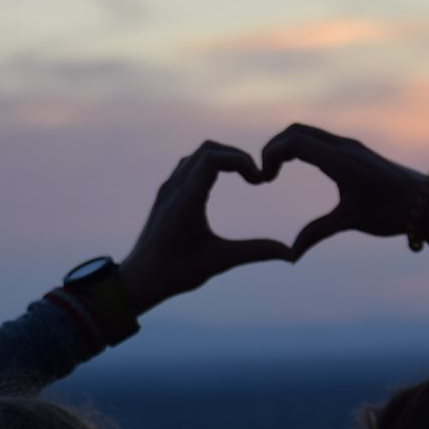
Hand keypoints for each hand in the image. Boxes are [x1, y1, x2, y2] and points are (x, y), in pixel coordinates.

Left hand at [120, 140, 291, 312]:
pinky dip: (209, 165)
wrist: (139, 279)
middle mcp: (174, 188)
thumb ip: (256, 252)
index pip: (213, 157)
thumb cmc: (176, 272)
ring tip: (242, 177)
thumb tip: (290, 254)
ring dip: (222, 158)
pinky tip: (221, 185)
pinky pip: (188, 165)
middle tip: (254, 176)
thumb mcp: (220, 261)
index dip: (241, 160)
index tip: (258, 180)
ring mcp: (167, 189)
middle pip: (207, 148)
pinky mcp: (165, 194)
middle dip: (235, 156)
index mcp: (186, 200)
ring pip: (197, 155)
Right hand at [260, 123, 428, 257]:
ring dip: (287, 146)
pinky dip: (301, 147)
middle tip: (264, 174)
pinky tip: (299, 167)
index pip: (294, 142)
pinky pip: (321, 139)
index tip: (264, 179)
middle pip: (296, 131)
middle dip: (274, 148)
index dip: (270, 155)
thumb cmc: (392, 212)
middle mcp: (344, 146)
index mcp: (340, 160)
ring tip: (275, 171)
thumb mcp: (350, 221)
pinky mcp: (357, 151)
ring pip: (308, 133)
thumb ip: (316, 233)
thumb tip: (290, 256)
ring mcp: (351, 146)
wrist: (428, 203)